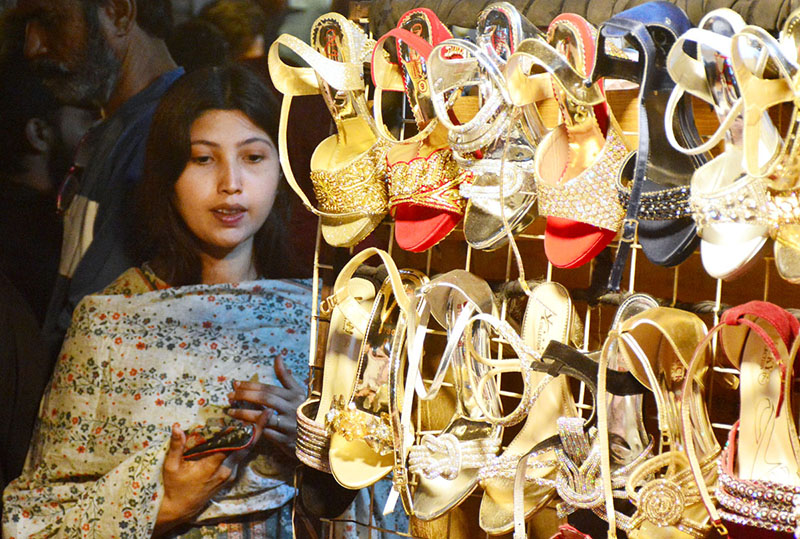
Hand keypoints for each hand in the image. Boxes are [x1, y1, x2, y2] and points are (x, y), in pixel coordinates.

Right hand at [153, 420, 264, 535]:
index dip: (244, 430)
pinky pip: (240, 457)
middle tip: (267, 413)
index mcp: (212, 466)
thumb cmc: (174, 487)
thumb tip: (177, 427)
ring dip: (252, 436)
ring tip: (259, 418)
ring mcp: (229, 475)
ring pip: (245, 452)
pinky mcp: (229, 477)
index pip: (232, 445)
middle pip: (246, 447)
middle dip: (258, 429)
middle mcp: (226, 471)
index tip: (254, 416)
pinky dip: (244, 444)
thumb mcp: (171, 467)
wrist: (180, 509)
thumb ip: (176, 446)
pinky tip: (246, 433)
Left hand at [227, 357, 304, 457]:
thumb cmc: (302, 411)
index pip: (269, 388)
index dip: (251, 385)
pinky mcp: (286, 440)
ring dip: (245, 413)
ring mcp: (290, 425)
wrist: (315, 437)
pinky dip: (254, 429)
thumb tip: (278, 356)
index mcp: (295, 395)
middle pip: (265, 399)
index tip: (236, 384)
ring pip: (264, 416)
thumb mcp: (297, 392)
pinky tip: (241, 426)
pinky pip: (267, 434)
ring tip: (231, 411)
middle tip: (229, 396)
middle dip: (245, 396)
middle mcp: (293, 408)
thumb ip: (285, 377)